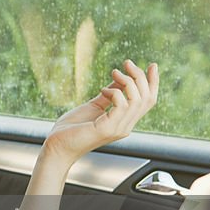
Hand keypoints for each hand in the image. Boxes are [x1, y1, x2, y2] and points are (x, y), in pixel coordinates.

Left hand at [44, 60, 158, 163]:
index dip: (153, 83)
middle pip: (146, 98)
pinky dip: (115, 92)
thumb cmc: (72, 128)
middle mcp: (125, 126)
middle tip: (127, 63)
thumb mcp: (94, 107)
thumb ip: (108, 96)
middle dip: (140, 77)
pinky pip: (122, 105)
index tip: (152, 65)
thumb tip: (119, 79)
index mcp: (124, 121)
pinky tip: (103, 90)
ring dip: (128, 81)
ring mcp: (118, 128)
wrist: (57, 146)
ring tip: (114, 72)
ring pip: (137, 100)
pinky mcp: (107, 128)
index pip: (148, 102)